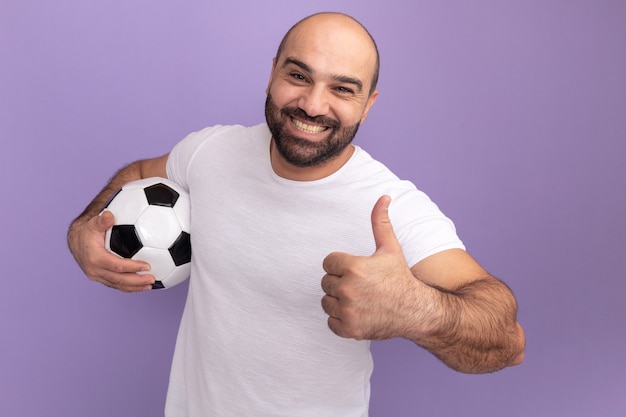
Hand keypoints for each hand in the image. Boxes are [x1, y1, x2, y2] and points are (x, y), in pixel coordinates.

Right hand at [67, 210, 154, 291]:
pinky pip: (115, 284)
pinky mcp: (100, 278)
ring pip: (117, 285)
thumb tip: (109, 215)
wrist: (76, 241)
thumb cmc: (87, 231)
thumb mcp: (93, 223)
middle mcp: (94, 270)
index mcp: (95, 258)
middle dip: (136, 281)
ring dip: (134, 287)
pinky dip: (128, 287)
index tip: (147, 266)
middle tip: (152, 279)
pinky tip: (140, 286)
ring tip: (149, 285)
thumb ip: (102, 220)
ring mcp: (97, 276)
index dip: (132, 267)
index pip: (117, 266)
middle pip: (119, 279)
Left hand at [321, 195, 419, 339]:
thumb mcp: (390, 248)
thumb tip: (383, 197)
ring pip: (326, 302)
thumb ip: (381, 223)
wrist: (416, 311)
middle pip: (326, 282)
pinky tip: (358, 314)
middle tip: (361, 286)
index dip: (341, 266)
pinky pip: (331, 322)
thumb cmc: (401, 278)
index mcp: (354, 267)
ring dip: (338, 302)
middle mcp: (348, 289)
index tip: (357, 271)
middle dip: (340, 283)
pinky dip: (341, 321)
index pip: (328, 263)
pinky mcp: (349, 329)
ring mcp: (348, 311)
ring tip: (360, 300)